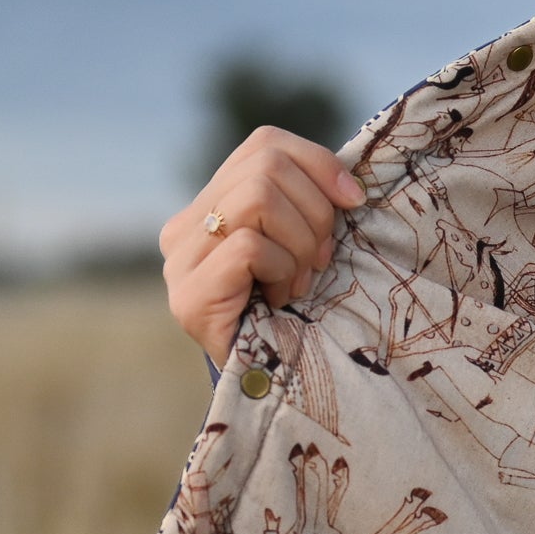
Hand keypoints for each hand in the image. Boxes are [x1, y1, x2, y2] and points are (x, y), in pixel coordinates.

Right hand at [159, 127, 364, 366]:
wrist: (274, 389)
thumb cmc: (299, 316)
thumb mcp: (307, 249)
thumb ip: (309, 207)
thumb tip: (351, 185)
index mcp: (212, 206)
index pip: (265, 144)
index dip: (319, 164)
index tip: (354, 201)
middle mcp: (185, 226)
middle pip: (265, 167)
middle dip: (316, 213)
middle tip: (322, 260)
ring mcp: (180, 261)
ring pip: (258, 198)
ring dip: (301, 244)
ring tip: (300, 283)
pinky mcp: (188, 295)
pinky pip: (251, 246)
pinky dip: (282, 270)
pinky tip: (281, 300)